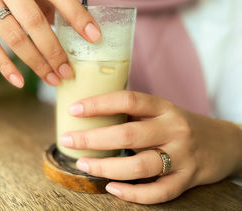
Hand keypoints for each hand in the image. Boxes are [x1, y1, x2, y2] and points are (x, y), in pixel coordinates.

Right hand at [0, 0, 100, 87]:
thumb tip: (64, 28)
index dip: (76, 14)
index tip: (94, 37)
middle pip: (34, 19)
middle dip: (54, 50)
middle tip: (68, 72)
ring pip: (13, 35)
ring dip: (35, 62)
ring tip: (51, 79)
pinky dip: (5, 65)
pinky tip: (19, 80)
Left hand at [59, 91, 241, 203]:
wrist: (224, 143)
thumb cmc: (179, 125)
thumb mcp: (161, 111)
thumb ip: (133, 112)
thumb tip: (91, 114)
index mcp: (163, 108)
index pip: (129, 100)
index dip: (99, 104)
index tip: (74, 110)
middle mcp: (173, 129)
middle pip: (128, 135)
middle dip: (92, 139)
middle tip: (68, 140)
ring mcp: (182, 156)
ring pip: (140, 166)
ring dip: (107, 168)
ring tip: (83, 165)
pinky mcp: (187, 180)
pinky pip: (158, 192)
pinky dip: (133, 193)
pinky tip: (112, 188)